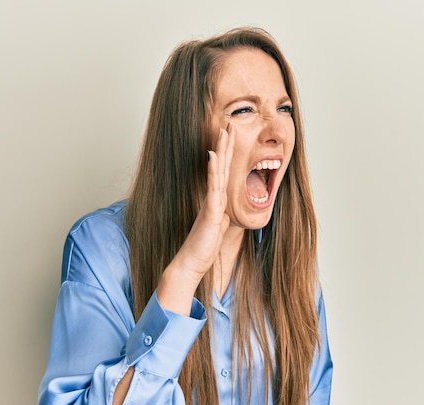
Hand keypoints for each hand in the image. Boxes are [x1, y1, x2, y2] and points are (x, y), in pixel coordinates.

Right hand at [157, 125, 234, 314]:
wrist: (192, 262)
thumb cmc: (204, 247)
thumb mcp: (218, 228)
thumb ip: (220, 215)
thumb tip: (225, 211)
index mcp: (217, 200)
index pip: (224, 172)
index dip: (228, 154)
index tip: (232, 136)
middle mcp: (213, 197)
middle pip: (221, 166)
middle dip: (226, 145)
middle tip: (229, 124)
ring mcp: (211, 202)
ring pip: (218, 172)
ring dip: (221, 151)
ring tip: (223, 132)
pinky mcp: (209, 210)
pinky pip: (213, 187)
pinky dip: (214, 170)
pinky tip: (213, 155)